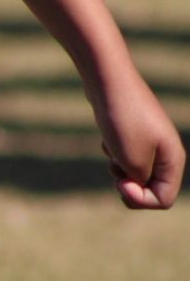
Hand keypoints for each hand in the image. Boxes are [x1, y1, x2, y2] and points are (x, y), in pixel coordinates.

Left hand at [91, 72, 184, 209]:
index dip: (140, 199)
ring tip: (112, 149)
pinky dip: (113, 153)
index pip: (164, 199)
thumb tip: (138, 184)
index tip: (121, 183)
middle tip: (115, 169)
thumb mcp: (132, 161)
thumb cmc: (122, 121)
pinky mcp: (135, 133)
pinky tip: (107, 136)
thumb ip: (140, 183)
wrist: (107, 80)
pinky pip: (123, 157)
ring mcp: (151, 141)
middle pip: (150, 189)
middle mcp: (166, 151)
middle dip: (128, 185)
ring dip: (118, 169)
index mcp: (174, 159)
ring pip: (134, 173)